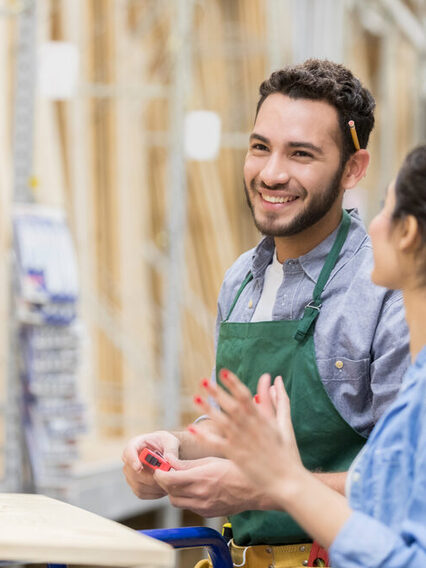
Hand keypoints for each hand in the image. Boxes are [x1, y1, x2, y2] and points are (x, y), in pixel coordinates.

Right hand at [122, 430, 179, 498]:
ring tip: (168, 482)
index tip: (138, 468)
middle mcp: (129, 459)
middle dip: (150, 478)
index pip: (128, 451)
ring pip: (138, 485)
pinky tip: (164, 487)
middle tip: (165, 478)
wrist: (165, 452)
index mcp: (136, 444)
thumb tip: (168, 459)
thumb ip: (171, 449)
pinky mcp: (135, 485)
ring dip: (154, 486)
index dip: (132, 460)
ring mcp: (130, 474)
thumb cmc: (166, 443)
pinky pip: (142, 493)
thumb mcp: (171, 441)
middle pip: (133, 473)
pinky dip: (154, 493)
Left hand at [154, 455, 271, 516]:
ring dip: (175, 491)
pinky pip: (189, 507)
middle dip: (165, 482)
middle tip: (169, 472)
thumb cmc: (236, 469)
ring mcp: (204, 507)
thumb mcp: (211, 460)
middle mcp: (200, 495)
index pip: (168, 480)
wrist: (255, 489)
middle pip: (170, 493)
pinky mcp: (208, 513)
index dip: (160, 473)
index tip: (160, 467)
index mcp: (200, 478)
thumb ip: (187, 463)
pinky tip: (195, 488)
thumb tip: (169, 461)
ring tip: (182, 480)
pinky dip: (187, 498)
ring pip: (177, 502)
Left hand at [190, 370, 303, 498]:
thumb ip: (279, 400)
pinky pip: (217, 444)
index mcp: (263, 419)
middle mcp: (251, 428)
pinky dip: (204, 436)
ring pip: (222, 422)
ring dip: (208, 409)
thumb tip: (275, 379)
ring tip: (196, 398)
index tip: (224, 372)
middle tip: (204, 380)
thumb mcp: (284, 423)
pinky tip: (192, 428)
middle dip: (218, 392)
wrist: (288, 481)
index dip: (234, 383)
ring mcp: (242, 442)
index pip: (246, 396)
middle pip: (231, 406)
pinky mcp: (236, 456)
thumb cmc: (288, 452)